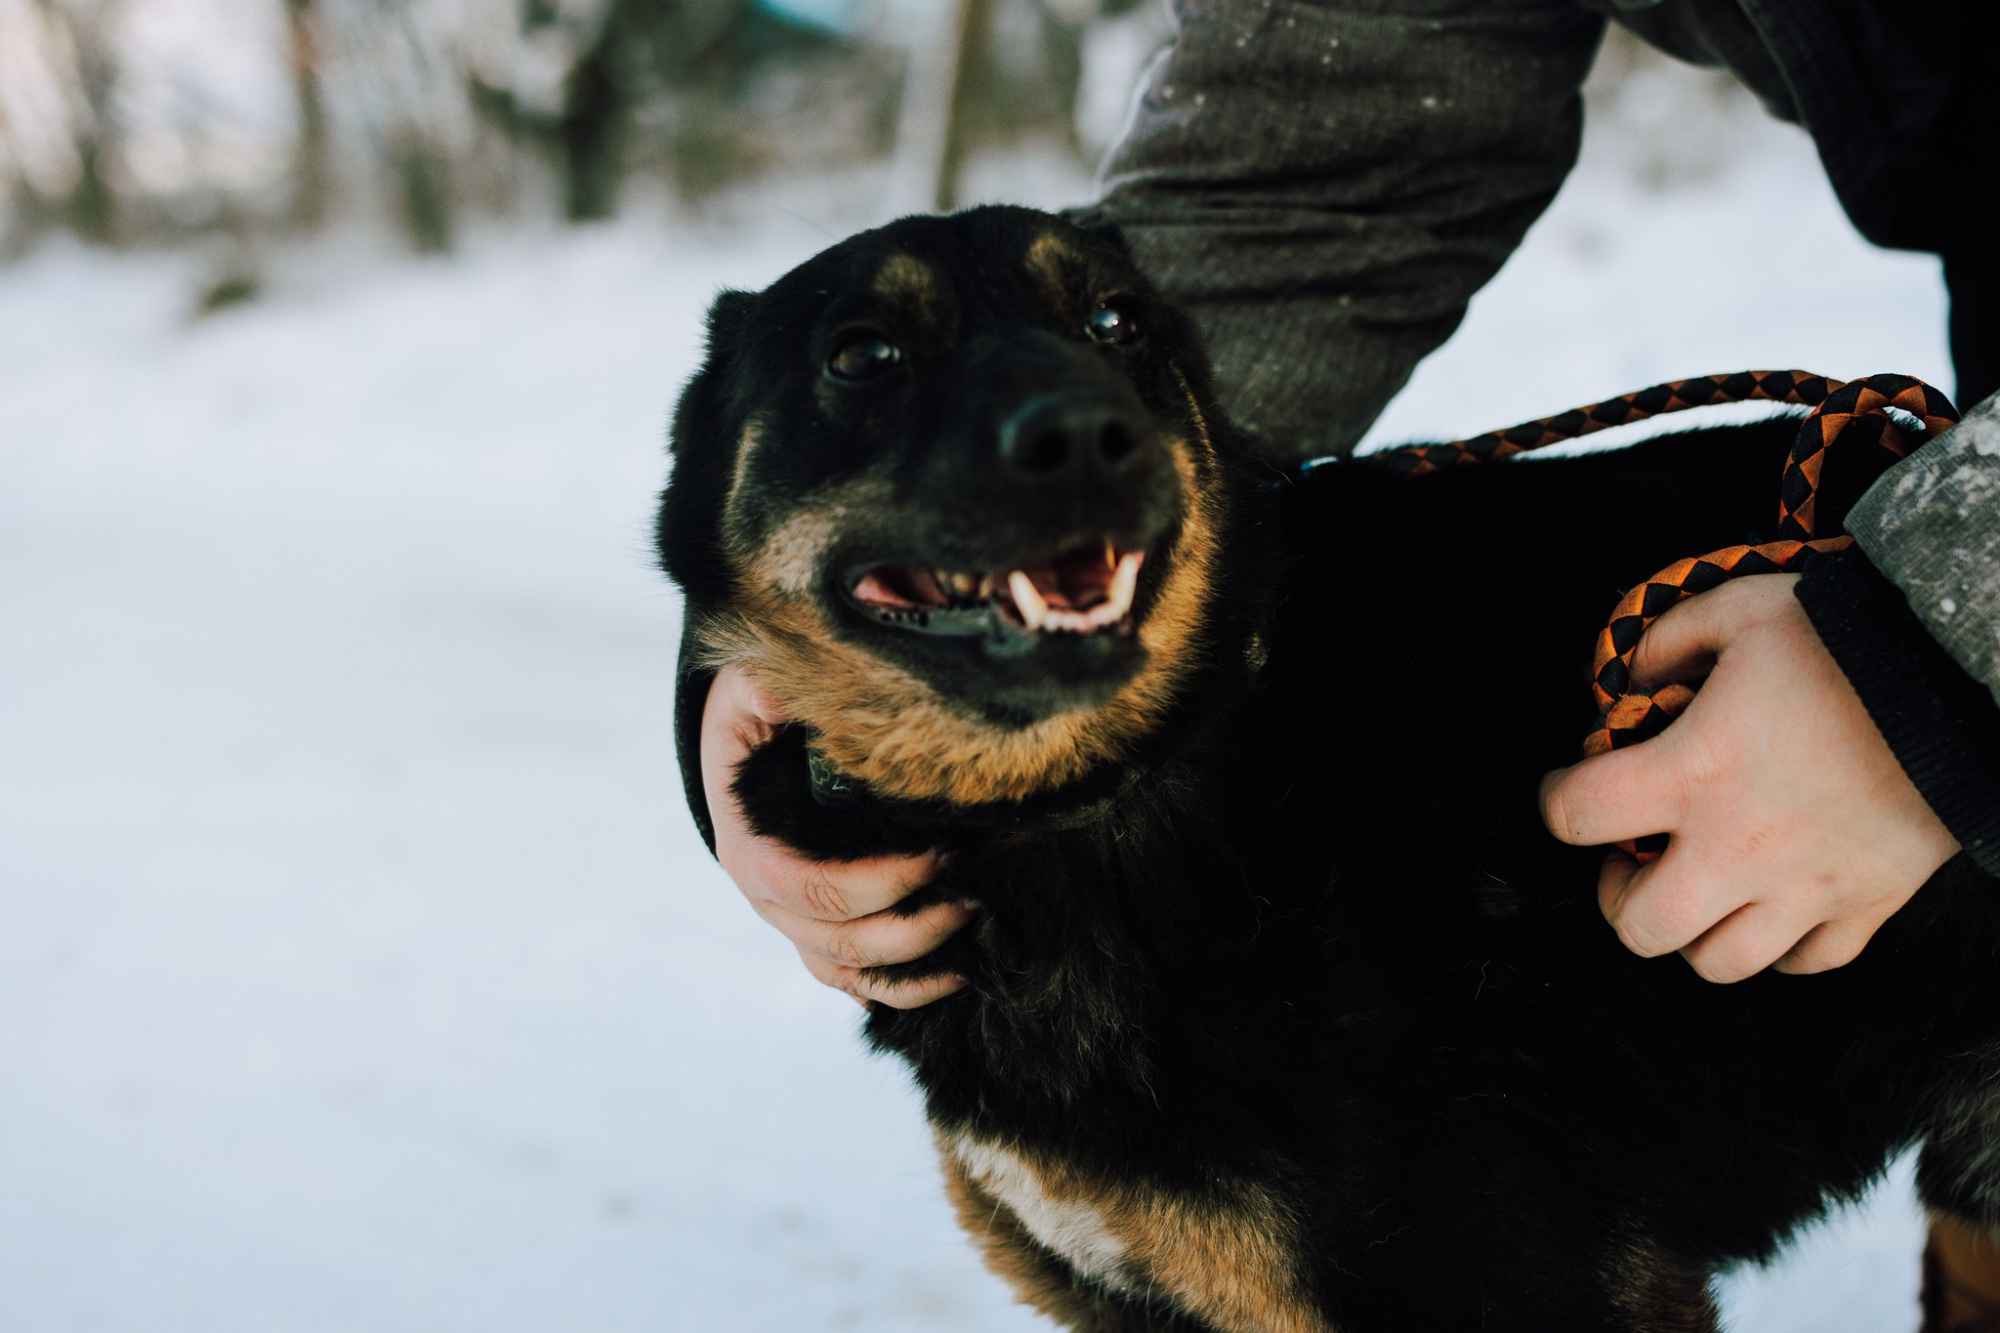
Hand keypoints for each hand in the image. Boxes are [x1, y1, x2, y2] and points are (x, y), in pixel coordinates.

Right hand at [699, 663, 968, 1007]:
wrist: (748, 738)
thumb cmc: (755, 709)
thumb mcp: (752, 686)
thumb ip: (770, 691)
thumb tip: (786, 692)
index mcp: (749, 846)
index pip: (811, 889)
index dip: (878, 884)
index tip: (942, 855)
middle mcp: (767, 897)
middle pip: (838, 942)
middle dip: (912, 928)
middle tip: (975, 898)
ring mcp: (794, 920)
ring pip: (849, 971)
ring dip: (913, 967)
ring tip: (975, 939)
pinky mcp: (821, 929)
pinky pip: (855, 979)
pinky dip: (901, 988)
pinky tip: (951, 976)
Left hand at [1538, 574, 1959, 981]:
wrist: (1964, 677)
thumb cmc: (1847, 641)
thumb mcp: (1741, 610)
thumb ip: (1667, 641)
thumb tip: (1625, 679)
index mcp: (1694, 773)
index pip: (1576, 815)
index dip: (1556, 802)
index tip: (1570, 787)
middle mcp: (1740, 847)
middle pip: (1640, 928)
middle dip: (1619, 898)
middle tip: (1632, 858)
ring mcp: (1806, 888)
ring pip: (1719, 964)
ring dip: (1693, 931)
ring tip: (1697, 887)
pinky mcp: (1868, 905)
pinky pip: (1807, 962)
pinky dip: (1780, 946)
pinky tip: (1772, 903)